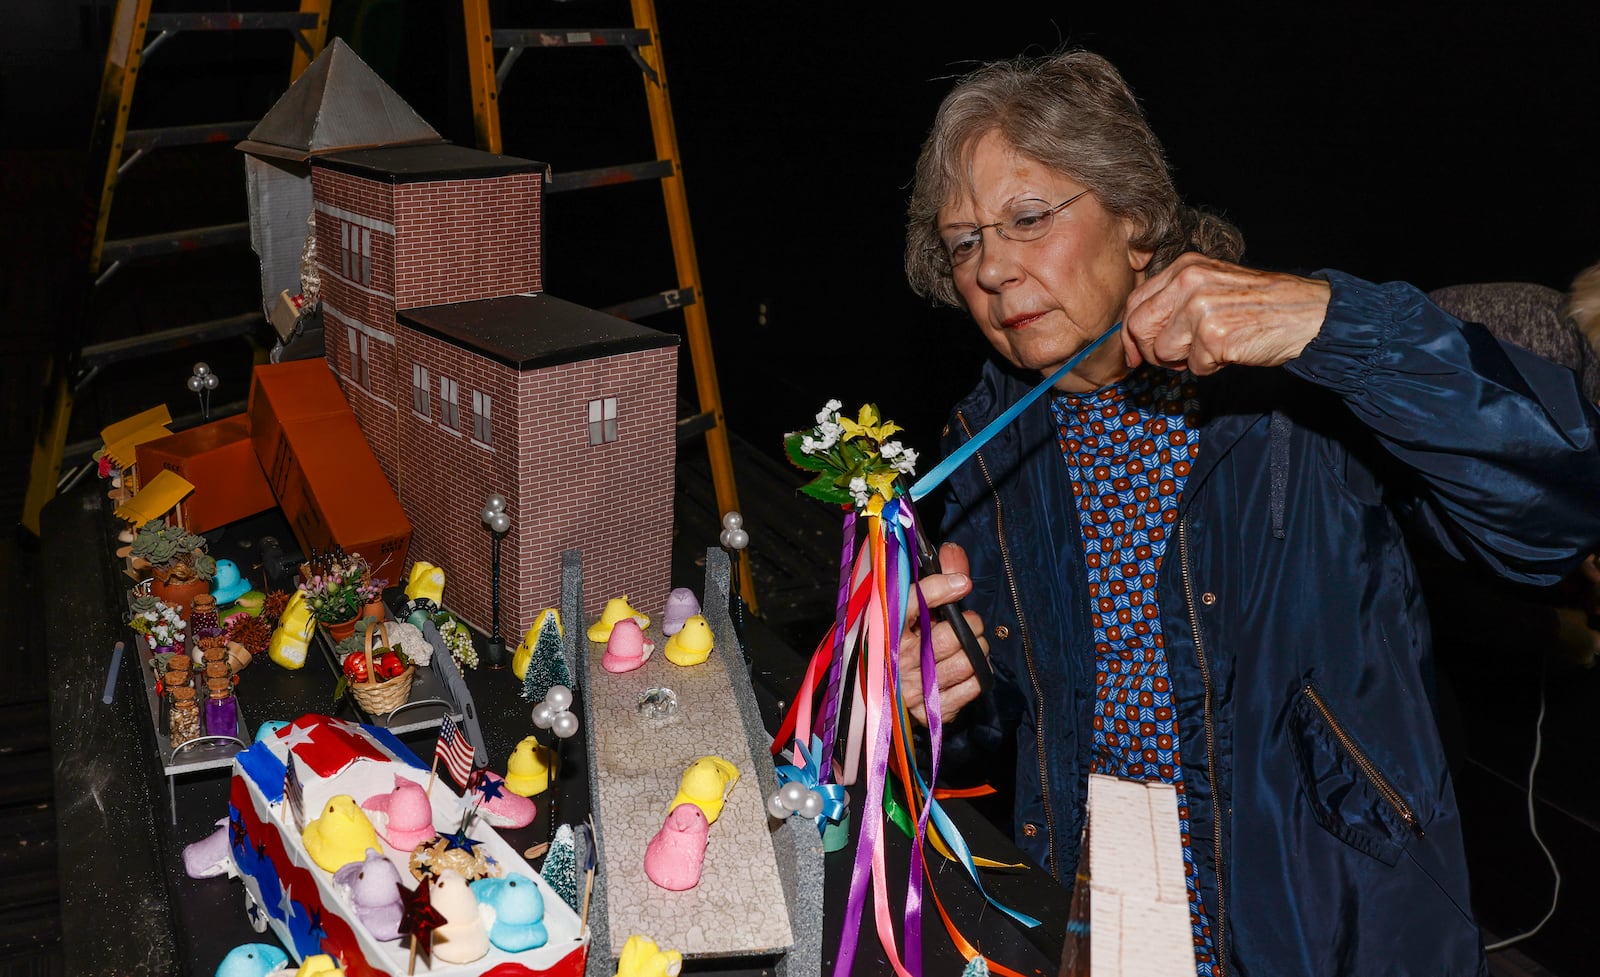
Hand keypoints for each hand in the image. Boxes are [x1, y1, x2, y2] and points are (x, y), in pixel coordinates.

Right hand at [899, 542, 988, 725]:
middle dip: (970, 624)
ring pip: (966, 661)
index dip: (939, 590)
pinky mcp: (930, 711)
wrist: (875, 693)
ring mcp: (913, 687)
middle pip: (951, 635)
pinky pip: (972, 688)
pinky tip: (968, 668)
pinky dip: (978, 675)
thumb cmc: (894, 641)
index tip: (962, 583)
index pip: (910, 603)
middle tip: (966, 622)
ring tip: (970, 644)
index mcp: (883, 627)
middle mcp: (896, 658)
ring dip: (977, 649)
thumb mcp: (905, 607)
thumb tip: (953, 552)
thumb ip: (934, 576)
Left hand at [1121, 252, 1330, 374]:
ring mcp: (1200, 307)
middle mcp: (1188, 281)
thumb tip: (1137, 332)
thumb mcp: (1212, 286)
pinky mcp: (1213, 335)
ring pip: (1162, 351)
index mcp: (1184, 267)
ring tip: (1213, 348)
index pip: (1135, 302)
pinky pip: (1193, 366)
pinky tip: (1231, 352)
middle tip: (1173, 359)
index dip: (1130, 334)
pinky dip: (1210, 367)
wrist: (1307, 313)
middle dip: (1150, 351)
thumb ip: (1175, 300)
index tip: (1135, 353)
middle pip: (1138, 327)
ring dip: (1185, 360)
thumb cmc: (1258, 305)